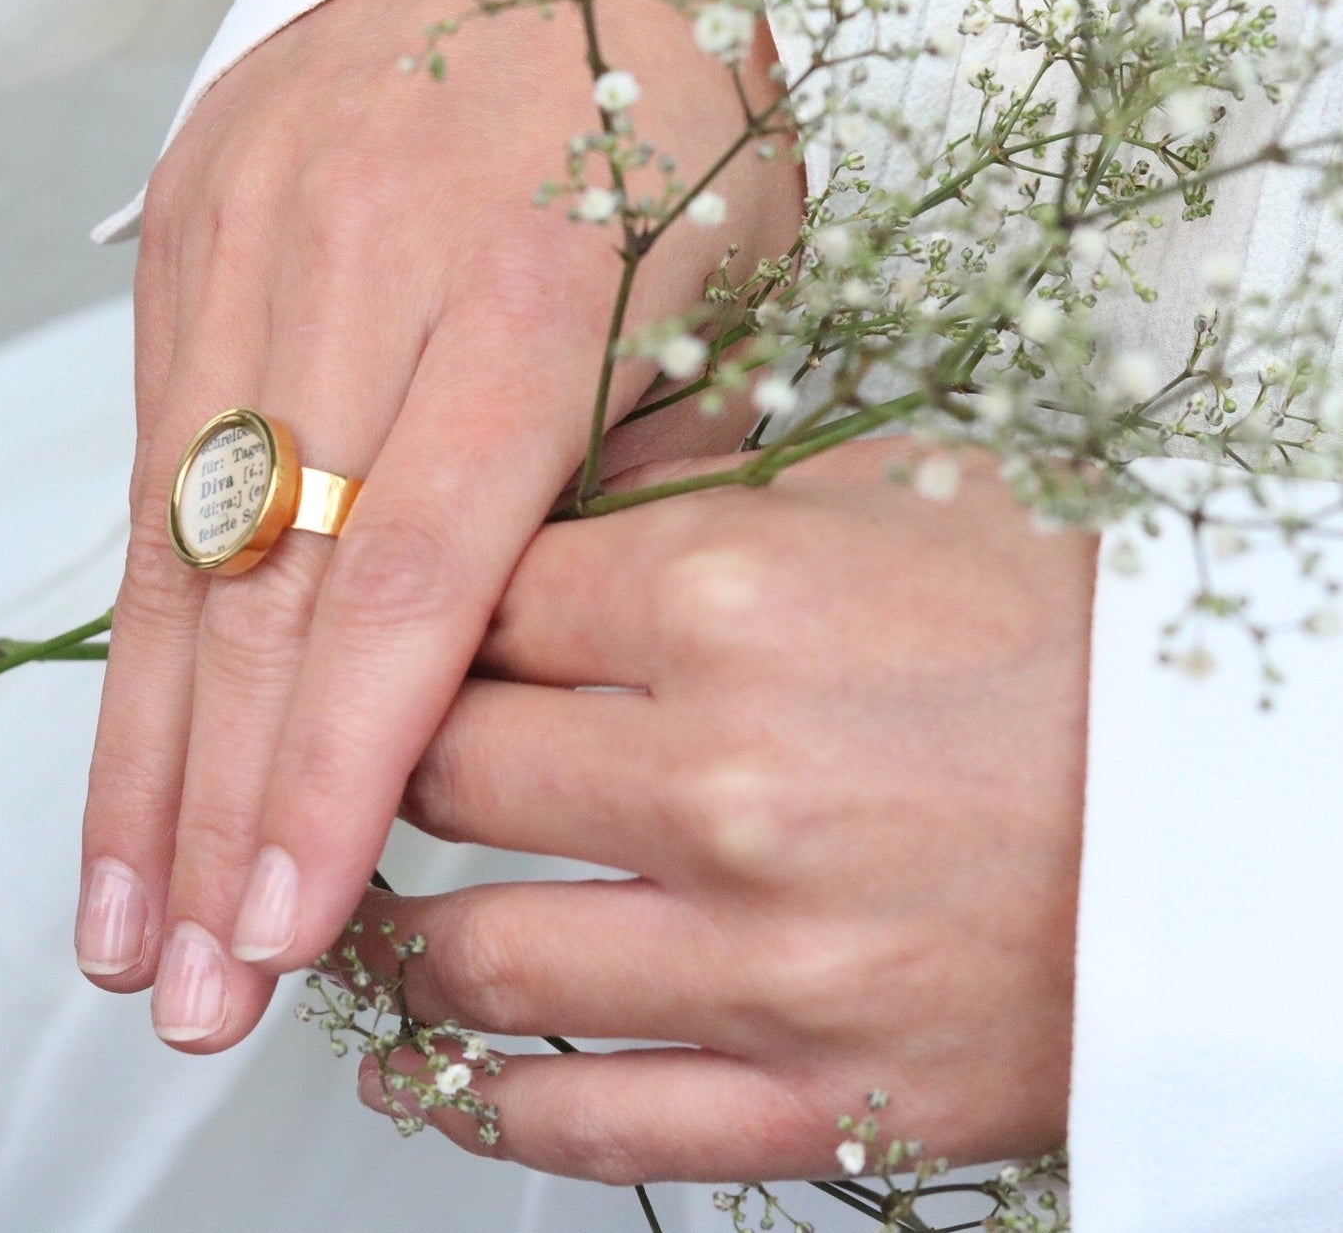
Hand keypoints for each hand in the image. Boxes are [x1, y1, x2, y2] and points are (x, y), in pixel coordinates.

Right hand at [76, 0, 801, 1051]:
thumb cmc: (679, 99)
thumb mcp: (729, 286)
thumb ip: (639, 479)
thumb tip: (547, 644)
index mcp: (525, 285)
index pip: (410, 576)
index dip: (340, 771)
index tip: (291, 926)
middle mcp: (357, 267)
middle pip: (270, 588)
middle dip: (219, 810)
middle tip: (186, 986)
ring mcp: (249, 243)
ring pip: (184, 544)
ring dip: (150, 748)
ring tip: (123, 915)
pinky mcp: (191, 235)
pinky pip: (163, 468)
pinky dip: (151, 622)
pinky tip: (140, 736)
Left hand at [356, 441, 1095, 1182]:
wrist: (1243, 801)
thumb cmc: (1078, 627)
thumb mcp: (893, 496)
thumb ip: (707, 501)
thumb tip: (566, 517)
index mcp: (728, 602)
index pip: (481, 602)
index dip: (434, 618)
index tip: (423, 640)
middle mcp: (723, 778)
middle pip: (450, 768)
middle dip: (402, 759)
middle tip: (390, 766)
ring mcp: (762, 956)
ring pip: (479, 958)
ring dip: (401, 939)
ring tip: (375, 921)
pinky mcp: (815, 1092)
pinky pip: (587, 1121)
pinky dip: (480, 1102)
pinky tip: (428, 1073)